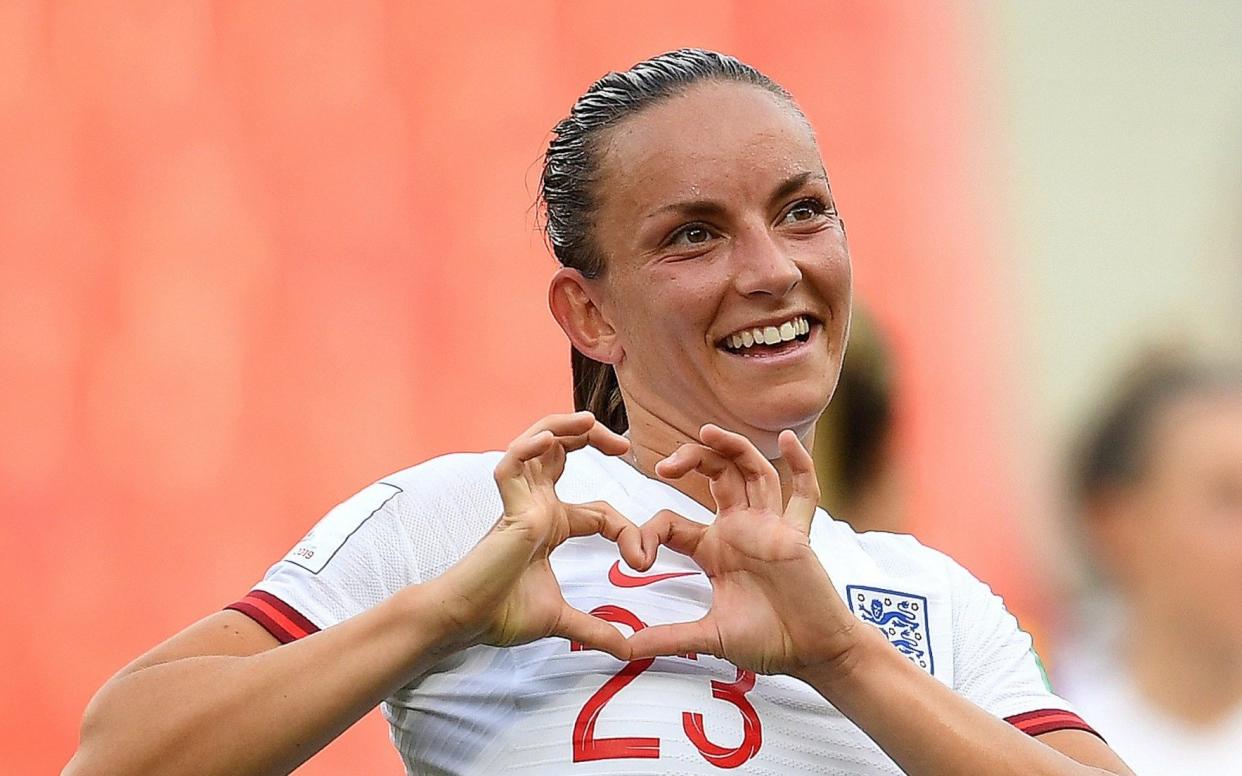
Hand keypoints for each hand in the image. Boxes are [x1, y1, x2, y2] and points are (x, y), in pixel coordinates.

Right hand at [426, 412, 643, 659]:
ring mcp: (520, 503)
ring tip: (590, 421)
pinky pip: (511, 465)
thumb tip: (626, 651)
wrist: (467, 624)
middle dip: (592, 438)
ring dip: (563, 426)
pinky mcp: (505, 509)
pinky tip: (549, 438)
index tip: (642, 560)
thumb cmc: (500, 613)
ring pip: (537, 443)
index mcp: (550, 524)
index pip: (598, 510)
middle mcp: (536, 505)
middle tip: (623, 444)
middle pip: (562, 452)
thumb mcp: (561, 618)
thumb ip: (594, 629)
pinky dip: (528, 447)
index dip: (626, 529)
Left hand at [625, 425, 860, 678]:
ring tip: (708, 430)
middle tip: (666, 465)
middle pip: (716, 476)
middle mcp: (740, 529)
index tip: (638, 560)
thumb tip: (625, 650)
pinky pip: (803, 494)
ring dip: (734, 448)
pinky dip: (800, 465)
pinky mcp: (799, 536)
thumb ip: (669, 638)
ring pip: (753, 472)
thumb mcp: (710, 637)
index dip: (650, 532)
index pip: (673, 521)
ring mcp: (771, 527)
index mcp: (713, 549)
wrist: (813, 655)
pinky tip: (789, 440)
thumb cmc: (768, 641)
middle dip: (692, 460)